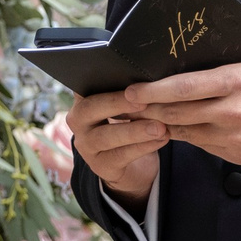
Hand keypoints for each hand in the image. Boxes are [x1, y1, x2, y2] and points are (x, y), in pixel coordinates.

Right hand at [68, 89, 165, 208]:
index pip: (86, 84)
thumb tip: (151, 75)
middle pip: (90, 108)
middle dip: (117, 104)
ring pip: (106, 136)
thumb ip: (130, 91)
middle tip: (143, 102)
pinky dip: (143, 147)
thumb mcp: (125, 105)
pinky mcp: (100, 165)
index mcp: (82, 98)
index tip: (127, 80)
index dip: (103, 81)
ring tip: (160, 127)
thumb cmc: (129, 122)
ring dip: (135, 131)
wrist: (129, 164)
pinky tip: (162, 139)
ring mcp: (86, 144)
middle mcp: (77, 120)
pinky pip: (121, 155)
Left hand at [127, 61, 240, 170]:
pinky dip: (188, 136)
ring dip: (162, 125)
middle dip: (147, 110)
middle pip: (176, 112)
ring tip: (143, 118)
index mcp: (237, 82)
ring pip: (185, 131)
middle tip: (126, 107)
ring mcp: (233, 137)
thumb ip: (226, 73)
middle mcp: (231, 111)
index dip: (152, 91)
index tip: (131, 91)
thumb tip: (191, 72)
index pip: (183, 86)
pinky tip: (177, 130)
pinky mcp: (236, 155)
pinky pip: (203, 145)